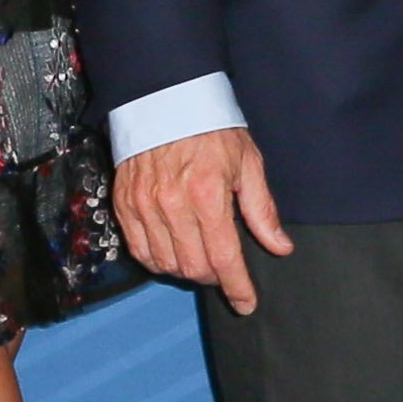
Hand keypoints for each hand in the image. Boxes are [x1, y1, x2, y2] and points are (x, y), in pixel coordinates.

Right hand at [116, 127, 293, 312]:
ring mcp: (143, 205)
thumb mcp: (247, 162)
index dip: (237, 287)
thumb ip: (261, 209)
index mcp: (207, 193)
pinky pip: (139, 250)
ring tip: (201, 259)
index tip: (246, 303)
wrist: (164, 98)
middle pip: (194, 266)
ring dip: (187, 270)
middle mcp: (171, 203)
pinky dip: (158, 260)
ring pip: (166, 264)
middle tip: (225, 270)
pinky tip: (173, 252)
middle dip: (215, 278)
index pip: (224, 257)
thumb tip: (280, 246)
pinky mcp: (123, 203)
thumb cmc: (211, 128)